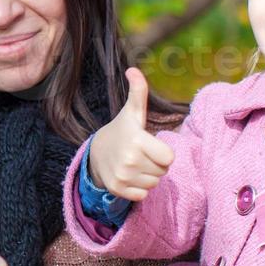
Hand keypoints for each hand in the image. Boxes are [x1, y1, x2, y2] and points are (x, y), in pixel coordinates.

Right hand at [87, 67, 173, 200]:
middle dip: (156, 165)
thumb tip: (133, 69)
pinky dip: (139, 189)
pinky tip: (130, 177)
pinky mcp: (118, 190)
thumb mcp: (132, 112)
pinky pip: (143, 195)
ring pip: (154, 184)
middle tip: (141, 155)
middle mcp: (129, 160)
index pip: (169, 158)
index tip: (151, 145)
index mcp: (137, 140)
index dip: (163, 152)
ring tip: (135, 165)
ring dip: (148, 176)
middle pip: (163, 172)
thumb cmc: (121, 131)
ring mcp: (122, 176)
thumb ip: (138, 92)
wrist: (95, 152)